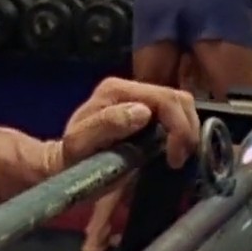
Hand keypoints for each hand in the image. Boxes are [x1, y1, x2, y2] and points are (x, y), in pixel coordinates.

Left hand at [62, 78, 199, 168]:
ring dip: (187, 132)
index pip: (164, 98)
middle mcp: (130, 87)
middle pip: (178, 99)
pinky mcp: (148, 111)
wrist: (64, 163)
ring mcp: (140, 97)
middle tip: (179, 159)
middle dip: (187, 130)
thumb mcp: (81, 144)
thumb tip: (143, 112)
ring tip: (176, 157)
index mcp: (116, 90)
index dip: (178, 128)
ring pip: (182, 105)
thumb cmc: (72, 157)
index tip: (173, 159)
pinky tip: (174, 151)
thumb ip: (108, 125)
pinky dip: (183, 133)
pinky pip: (177, 115)